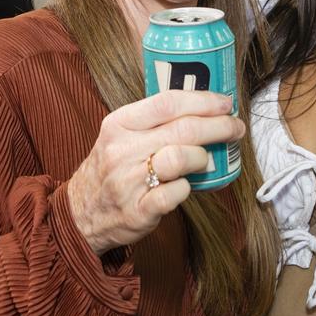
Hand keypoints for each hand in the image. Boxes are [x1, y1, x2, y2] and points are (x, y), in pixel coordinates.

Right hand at [66, 90, 242, 254]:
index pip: (167, 102)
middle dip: (219, 126)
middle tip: (235, 128)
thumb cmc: (110, 169)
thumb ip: (154, 122)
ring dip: (202, 158)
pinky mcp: (138, 211)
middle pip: (183, 129)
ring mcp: (128, 182)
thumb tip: (203, 108)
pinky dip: (187, 188)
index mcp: (119, 124)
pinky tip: (185, 186)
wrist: (80, 214)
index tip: (224, 103)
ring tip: (205, 160)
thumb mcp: (120, 136)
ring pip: (181, 158)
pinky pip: (176, 194)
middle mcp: (122, 150)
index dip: (203, 100)